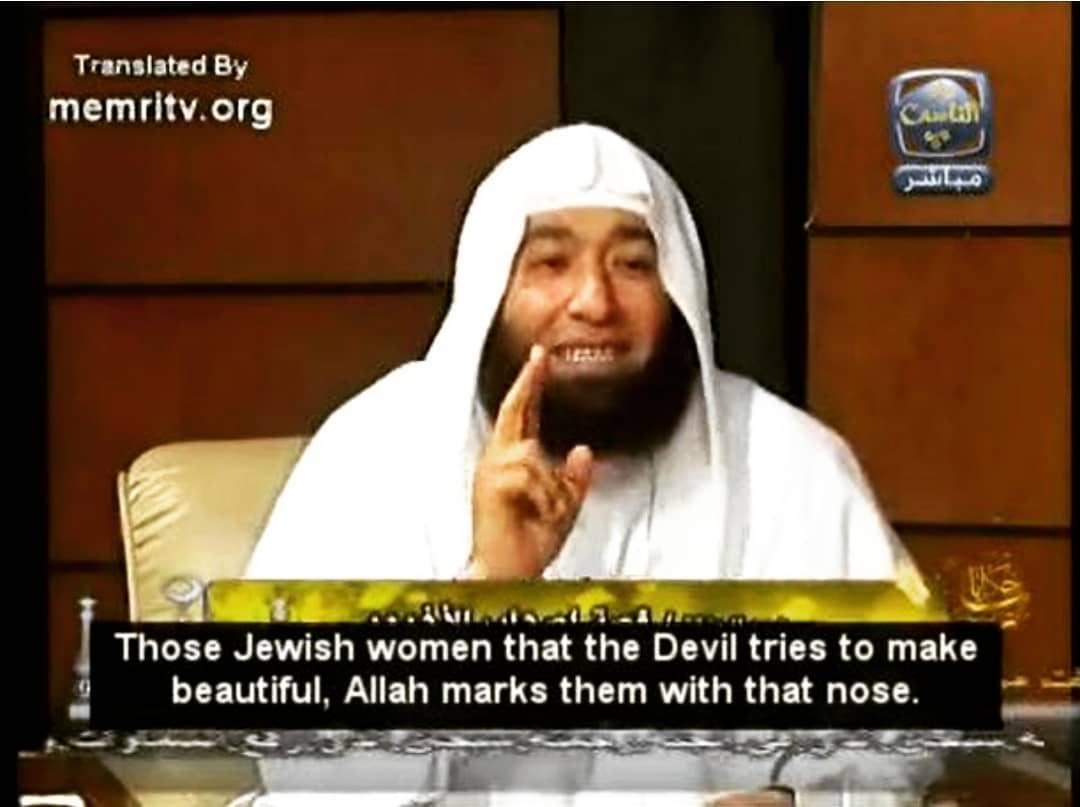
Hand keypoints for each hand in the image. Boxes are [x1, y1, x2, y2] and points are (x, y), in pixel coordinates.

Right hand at [466, 344, 592, 579]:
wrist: (507, 573)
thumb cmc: (529, 544)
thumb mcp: (565, 507)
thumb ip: (573, 478)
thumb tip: (583, 450)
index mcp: (511, 462)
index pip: (521, 414)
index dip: (529, 384)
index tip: (539, 359)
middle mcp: (497, 461)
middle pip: (513, 411)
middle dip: (527, 383)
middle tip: (540, 357)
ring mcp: (492, 472)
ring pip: (534, 454)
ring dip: (552, 487)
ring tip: (549, 513)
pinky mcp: (492, 485)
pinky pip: (531, 475)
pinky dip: (545, 497)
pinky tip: (539, 514)